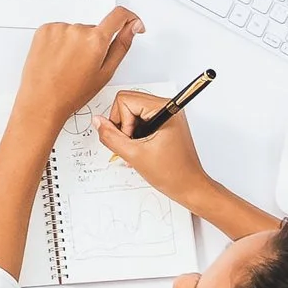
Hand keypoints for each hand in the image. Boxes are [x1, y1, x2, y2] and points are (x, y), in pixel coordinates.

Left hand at [13, 7, 143, 128]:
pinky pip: (60, 30)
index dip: (130, 18)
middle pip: (94, 29)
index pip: (119, 15)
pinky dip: (60, 41)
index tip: (132, 24)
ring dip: (76, 43)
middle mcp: (77, 30)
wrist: (42, 100)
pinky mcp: (44, 29)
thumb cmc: (72, 92)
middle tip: (83, 65)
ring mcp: (58, 28)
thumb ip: (122, 45)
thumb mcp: (105, 73)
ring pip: (76, 31)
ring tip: (67, 65)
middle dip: (94, 43)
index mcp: (95, 41)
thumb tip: (132, 27)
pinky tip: (56, 58)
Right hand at [94, 87, 213, 203]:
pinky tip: (141, 147)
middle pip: (127, 102)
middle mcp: (167, 107)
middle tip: (133, 143)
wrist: (190, 187)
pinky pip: (139, 118)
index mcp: (164, 109)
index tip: (131, 139)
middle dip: (123, 124)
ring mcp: (167, 114)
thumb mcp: (134, 155)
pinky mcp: (165, 122)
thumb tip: (97, 121)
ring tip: (138, 147)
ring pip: (131, 111)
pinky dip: (135, 132)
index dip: (120, 121)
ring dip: (129, 130)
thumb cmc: (173, 173)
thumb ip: (111, 136)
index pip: (124, 100)